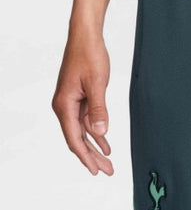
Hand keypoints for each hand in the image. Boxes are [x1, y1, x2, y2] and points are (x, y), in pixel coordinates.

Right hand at [52, 25, 113, 174]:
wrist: (86, 37)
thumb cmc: (89, 55)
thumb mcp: (97, 84)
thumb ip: (99, 109)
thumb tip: (101, 131)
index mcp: (64, 105)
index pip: (74, 138)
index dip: (85, 157)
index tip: (95, 171)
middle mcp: (64, 106)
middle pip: (78, 139)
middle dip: (92, 157)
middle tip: (107, 172)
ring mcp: (71, 103)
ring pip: (83, 132)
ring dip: (96, 147)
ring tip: (108, 163)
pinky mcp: (79, 98)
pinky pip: (87, 122)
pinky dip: (97, 133)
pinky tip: (106, 144)